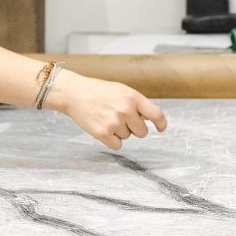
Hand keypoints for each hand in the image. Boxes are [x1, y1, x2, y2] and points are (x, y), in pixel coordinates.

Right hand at [44, 70, 167, 149]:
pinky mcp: (103, 133)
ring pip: (127, 137)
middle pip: (142, 132)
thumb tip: (152, 120)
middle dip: (134, 128)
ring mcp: (114, 122)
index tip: (160, 128)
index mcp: (133, 97)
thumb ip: (137, 104)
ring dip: (120, 132)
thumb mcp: (122, 90)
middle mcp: (126, 110)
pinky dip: (111, 140)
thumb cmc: (100, 92)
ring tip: (107, 118)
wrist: (74, 93)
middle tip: (120, 118)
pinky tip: (103, 128)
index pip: (156, 114)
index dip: (161, 124)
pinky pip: (117, 145)